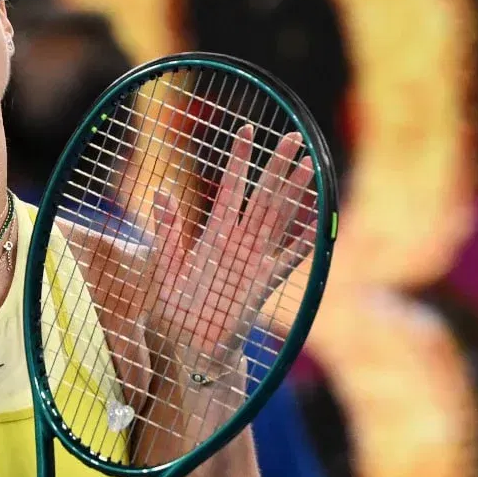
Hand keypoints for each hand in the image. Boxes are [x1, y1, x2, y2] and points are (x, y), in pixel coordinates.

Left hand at [147, 125, 315, 369]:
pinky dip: (302, 243)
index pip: (230, 188)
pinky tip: (317, 225)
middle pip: (262, 197)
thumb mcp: (166, 267)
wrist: (192, 347)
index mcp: (215, 234)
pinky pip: (287, 260)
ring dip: (295, 194)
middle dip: (277, 167)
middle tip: (293, 137)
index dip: (238, 160)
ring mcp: (255, 262)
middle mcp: (239, 243)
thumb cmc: (179, 308)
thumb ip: (167, 232)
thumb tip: (160, 192)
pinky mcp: (263, 286)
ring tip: (310, 167)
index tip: (246, 129)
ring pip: (279, 220)